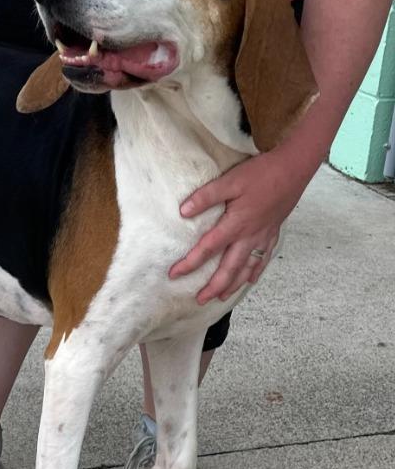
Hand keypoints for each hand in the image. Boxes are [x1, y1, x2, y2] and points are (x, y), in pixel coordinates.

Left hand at [169, 149, 310, 302]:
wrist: (295, 168)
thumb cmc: (262, 173)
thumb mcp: (230, 180)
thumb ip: (206, 197)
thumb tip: (183, 212)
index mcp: (236, 225)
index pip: (208, 249)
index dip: (189, 263)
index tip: (174, 274)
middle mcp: (250, 236)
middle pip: (229, 269)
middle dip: (214, 286)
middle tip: (200, 300)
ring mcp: (263, 236)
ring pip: (247, 268)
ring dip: (234, 284)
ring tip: (222, 297)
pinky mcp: (273, 232)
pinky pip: (263, 259)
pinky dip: (255, 272)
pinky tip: (251, 280)